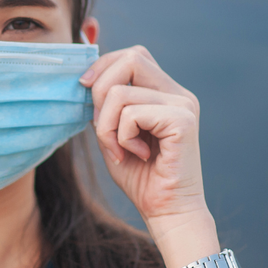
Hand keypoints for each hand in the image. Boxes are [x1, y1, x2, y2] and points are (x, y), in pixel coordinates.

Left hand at [80, 45, 212, 255]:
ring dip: (106, 126)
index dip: (104, 65)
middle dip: (100, 90)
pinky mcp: (183, 120)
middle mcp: (178, 93)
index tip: (84, 87)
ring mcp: (183, 104)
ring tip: (119, 150)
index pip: (133, 56)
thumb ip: (105, 106)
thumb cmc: (140, 177)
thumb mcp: (113, 134)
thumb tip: (87, 78)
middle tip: (101, 126)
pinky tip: (136, 155)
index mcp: (165, 92)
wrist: (166, 210)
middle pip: (130, 58)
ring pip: (120, 93)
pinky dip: (121, 138)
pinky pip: (131, 115)